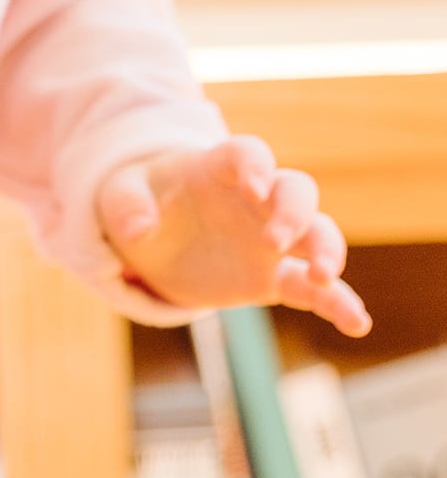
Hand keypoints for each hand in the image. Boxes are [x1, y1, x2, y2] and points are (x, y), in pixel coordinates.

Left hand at [95, 135, 370, 335]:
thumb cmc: (138, 201)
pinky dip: (338, 304)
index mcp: (219, 169)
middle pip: (296, 192)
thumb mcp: (118, 197)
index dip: (257, 166)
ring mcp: (270, 240)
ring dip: (325, 252)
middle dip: (294, 213)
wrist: (148, 239)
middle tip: (275, 240)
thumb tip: (140, 229)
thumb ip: (126, 207)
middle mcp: (257, 201)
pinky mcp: (272, 278)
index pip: (249, 154)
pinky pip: (314, 290)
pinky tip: (357, 324)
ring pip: (317, 236)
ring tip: (319, 277)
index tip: (254, 188)